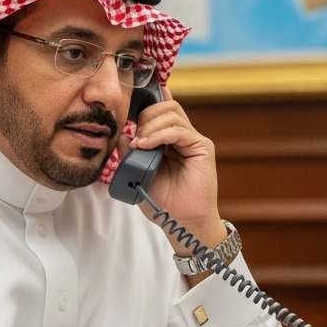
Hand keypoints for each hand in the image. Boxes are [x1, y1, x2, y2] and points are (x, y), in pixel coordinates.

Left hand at [124, 86, 225, 255]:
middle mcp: (183, 137)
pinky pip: (179, 130)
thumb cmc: (163, 202)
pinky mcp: (202, 147)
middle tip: (135, 137)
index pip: (161, 111)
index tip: (129, 110)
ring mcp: (193, 141)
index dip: (147, 104)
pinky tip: (146, 145)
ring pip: (172, 113)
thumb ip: (131, 153)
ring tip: (140, 145)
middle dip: (145, 116)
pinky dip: (160, 134)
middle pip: (166, 107)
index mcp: (169, 141)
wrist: (182, 221)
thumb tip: (124, 133)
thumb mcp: (138, 173)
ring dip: (150, 126)